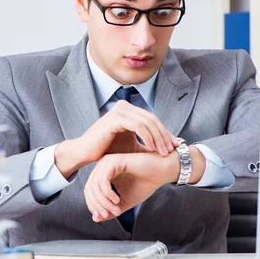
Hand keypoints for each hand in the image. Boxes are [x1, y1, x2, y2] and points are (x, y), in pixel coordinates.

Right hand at [55, 100, 177, 178]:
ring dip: (158, 138)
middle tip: (171, 150)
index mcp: (127, 110)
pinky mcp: (115, 118)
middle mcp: (123, 106)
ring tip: (163, 152)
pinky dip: (148, 137)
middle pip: (152, 119)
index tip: (175, 146)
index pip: (152, 119)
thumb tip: (167, 143)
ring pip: (148, 122)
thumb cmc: (106, 150)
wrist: (84, 153)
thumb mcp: (130, 144)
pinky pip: (139, 126)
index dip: (165, 132)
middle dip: (164, 135)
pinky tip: (152, 149)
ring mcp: (119, 110)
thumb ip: (145, 140)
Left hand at [83, 151, 175, 221]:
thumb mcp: (124, 201)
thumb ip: (110, 209)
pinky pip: (103, 180)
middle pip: (89, 189)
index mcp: (103, 174)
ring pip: (95, 186)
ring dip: (104, 202)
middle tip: (109, 215)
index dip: (93, 206)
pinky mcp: (114, 161)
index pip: (89, 191)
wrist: (162, 171)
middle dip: (98, 205)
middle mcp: (102, 166)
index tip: (103, 216)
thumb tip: (96, 218)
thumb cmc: (145, 183)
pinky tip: (117, 200)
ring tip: (116, 209)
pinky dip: (108, 193)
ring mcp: (107, 162)